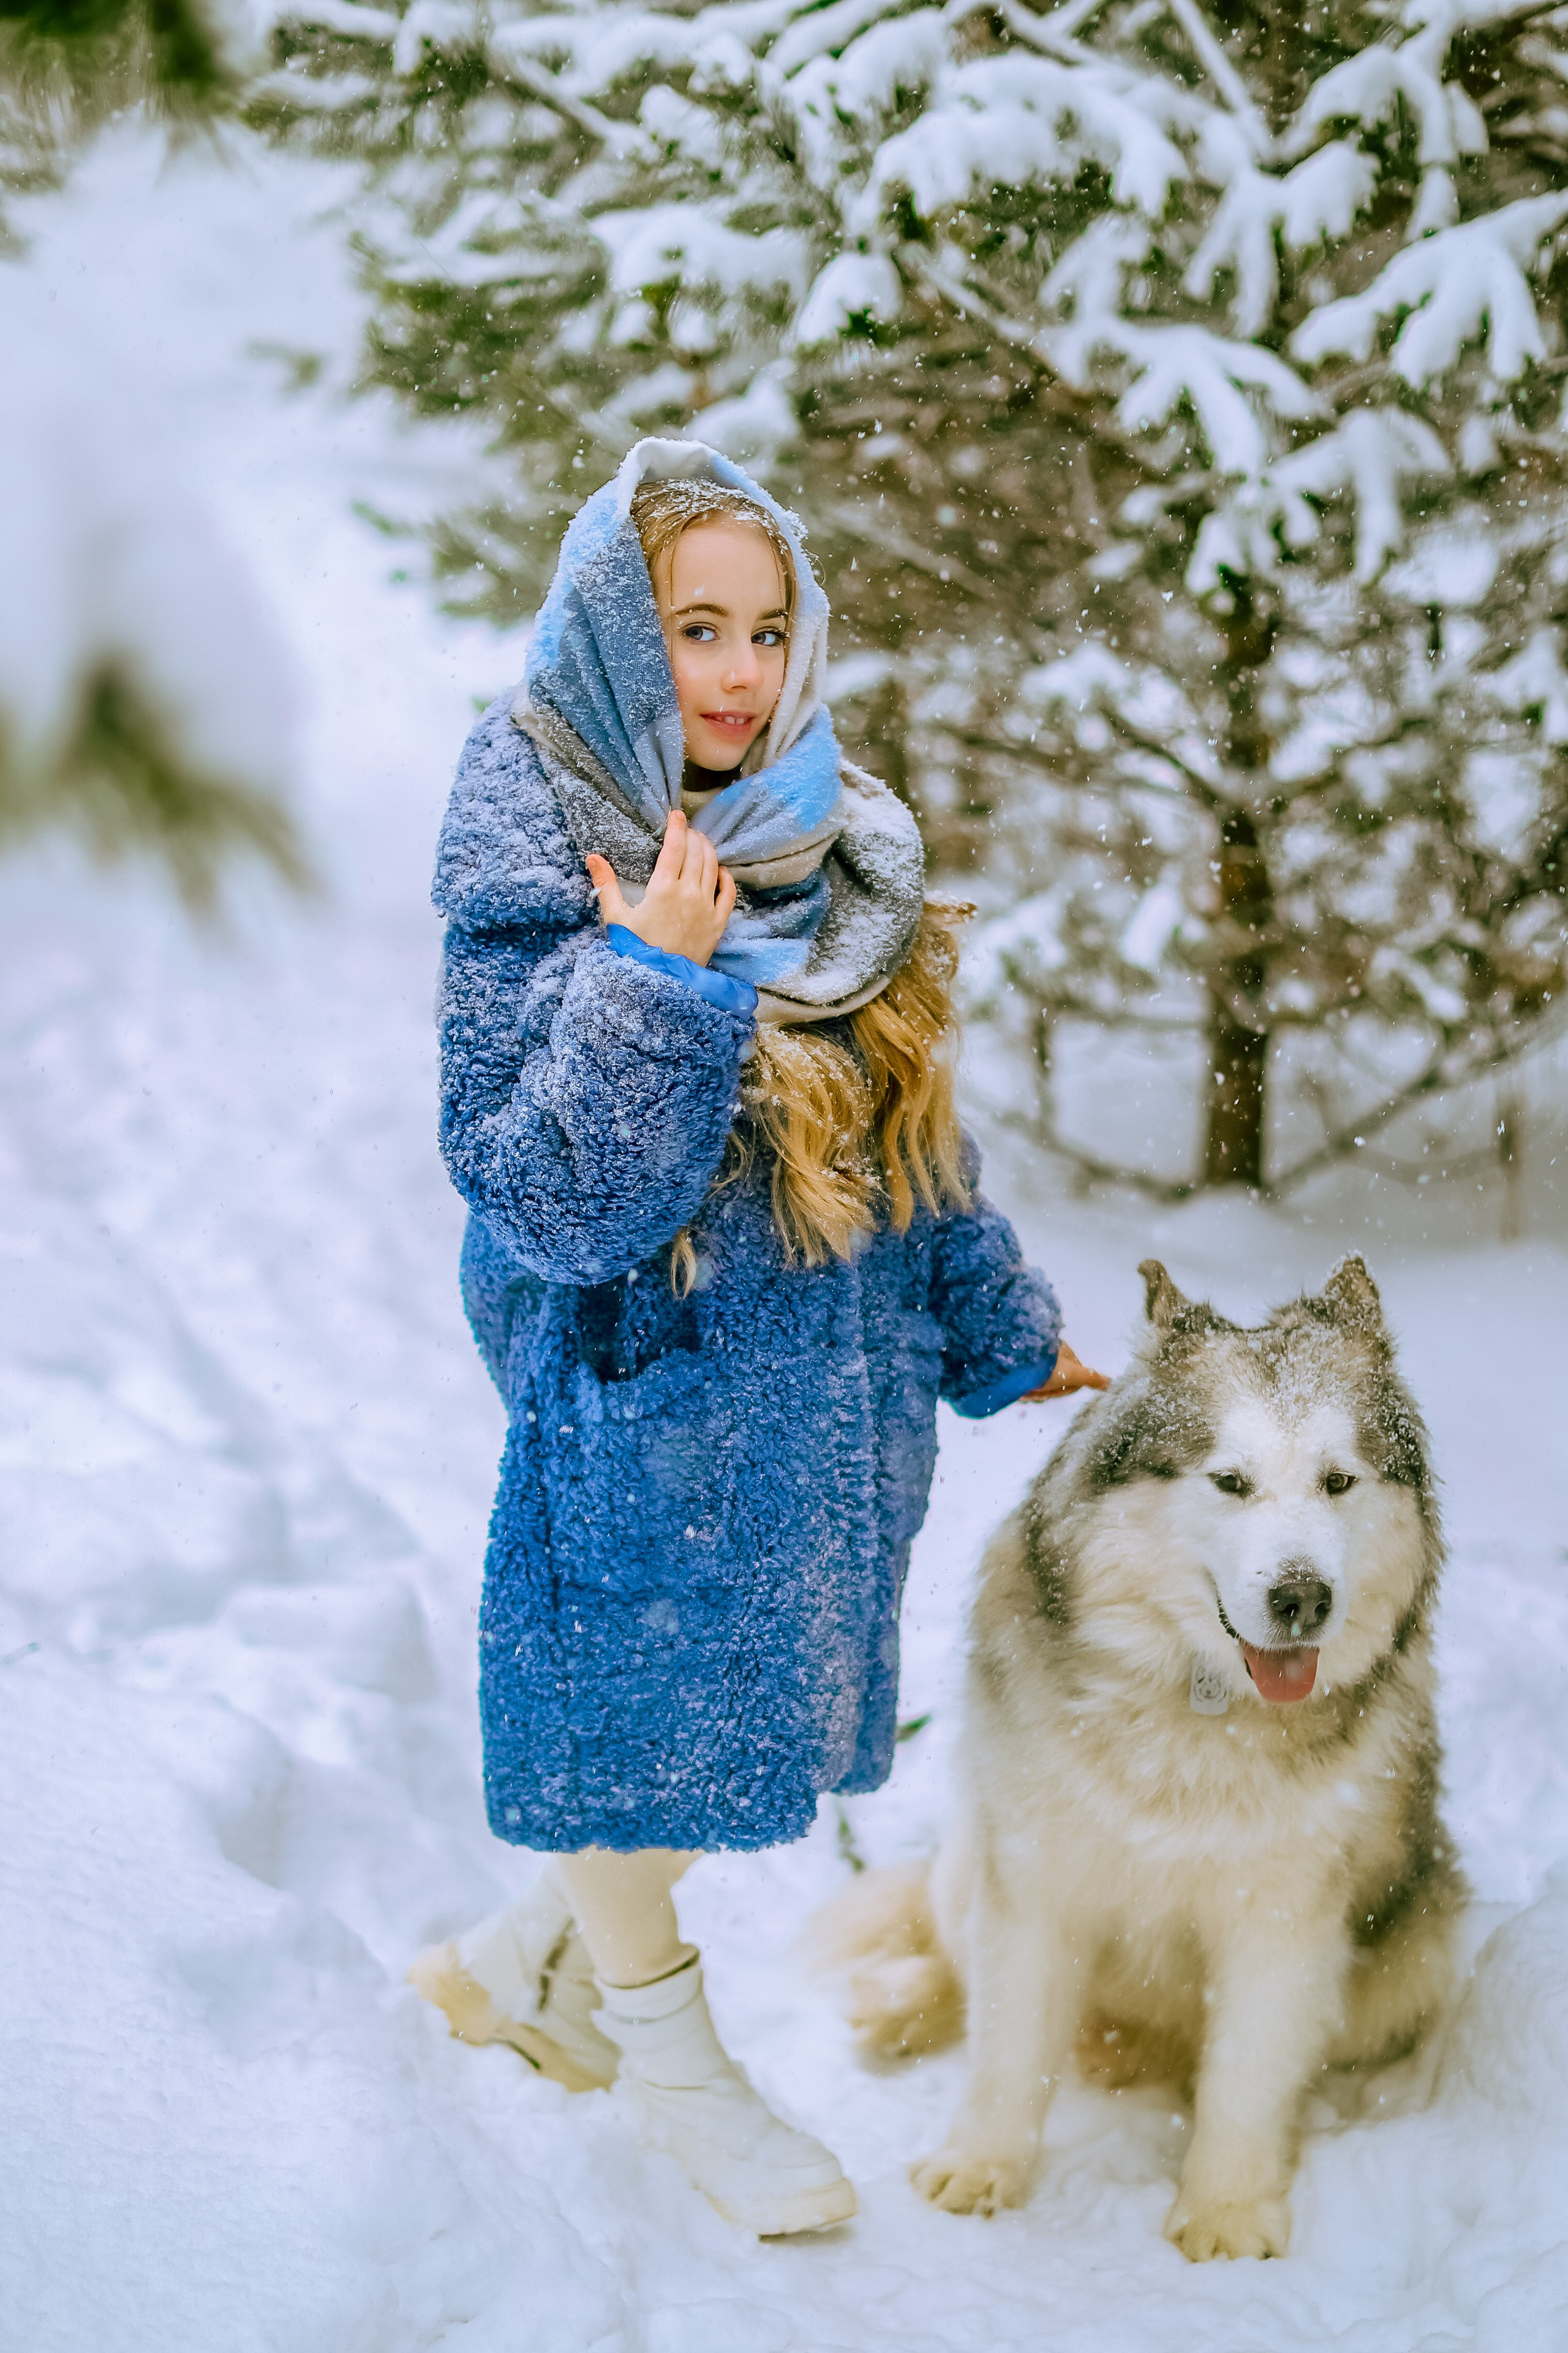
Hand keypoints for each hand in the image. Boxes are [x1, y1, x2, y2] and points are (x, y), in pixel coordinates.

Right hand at [586, 809, 735, 966]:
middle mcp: (689, 894)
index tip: (676, 814)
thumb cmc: (634, 950)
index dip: (677, 826)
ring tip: (700, 843)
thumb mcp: (616, 917)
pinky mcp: (718, 923)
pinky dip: (725, 877)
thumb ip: (606, 884)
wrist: (659, 983)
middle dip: (693, 836)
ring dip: (708, 850)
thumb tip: (593, 856)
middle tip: (686, 830)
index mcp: (663, 889)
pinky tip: (721, 870)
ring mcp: (706, 908)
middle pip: (697, 852)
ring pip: (713, 867)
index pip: (675, 847)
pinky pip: (728, 893)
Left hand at [1021, 1340, 1110, 1401]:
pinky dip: (1023, 1390)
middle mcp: (1049, 1354)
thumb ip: (1090, 1378)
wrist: (1010, 1362)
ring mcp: (1034, 1360)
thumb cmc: (1044, 1367)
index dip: (1064, 1388)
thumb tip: (1111, 1381)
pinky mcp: (1019, 1367)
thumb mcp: (1070, 1374)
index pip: (1072, 1378)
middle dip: (1046, 1392)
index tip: (1056, 1387)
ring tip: (1025, 1389)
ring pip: (1039, 1386)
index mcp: (1064, 1352)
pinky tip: (1018, 1389)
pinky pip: (1026, 1384)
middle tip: (1037, 1390)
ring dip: (1033, 1393)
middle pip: (1055, 1384)